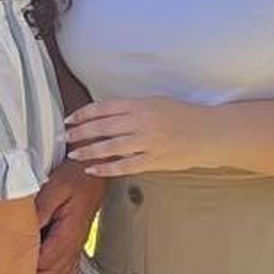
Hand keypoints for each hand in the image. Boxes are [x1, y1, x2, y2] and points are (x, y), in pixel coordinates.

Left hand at [32, 161, 96, 273]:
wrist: (96, 168)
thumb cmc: (76, 175)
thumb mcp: (55, 188)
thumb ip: (40, 210)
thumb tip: (25, 231)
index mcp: (68, 232)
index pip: (47, 261)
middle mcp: (74, 243)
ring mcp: (77, 244)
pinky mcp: (77, 240)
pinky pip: (71, 269)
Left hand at [65, 98, 209, 176]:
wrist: (208, 132)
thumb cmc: (182, 115)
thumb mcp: (155, 102)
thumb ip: (131, 108)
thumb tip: (104, 115)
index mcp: (140, 105)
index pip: (104, 108)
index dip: (84, 114)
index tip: (70, 119)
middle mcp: (141, 122)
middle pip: (103, 127)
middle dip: (80, 132)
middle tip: (65, 137)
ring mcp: (147, 142)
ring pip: (110, 147)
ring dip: (89, 151)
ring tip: (74, 154)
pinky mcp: (154, 160)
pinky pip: (125, 166)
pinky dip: (106, 168)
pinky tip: (92, 170)